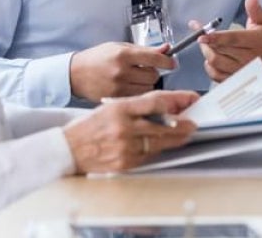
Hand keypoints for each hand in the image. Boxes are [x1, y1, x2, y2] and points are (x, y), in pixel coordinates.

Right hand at [61, 90, 198, 173]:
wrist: (67, 149)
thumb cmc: (88, 127)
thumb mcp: (110, 107)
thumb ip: (136, 106)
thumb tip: (164, 106)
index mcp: (120, 108)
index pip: (156, 101)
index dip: (177, 100)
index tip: (190, 99)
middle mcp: (123, 126)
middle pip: (163, 124)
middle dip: (183, 123)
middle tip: (194, 122)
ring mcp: (125, 146)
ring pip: (160, 142)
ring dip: (176, 139)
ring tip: (184, 134)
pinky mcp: (125, 162)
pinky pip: (149, 156)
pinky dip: (158, 150)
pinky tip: (163, 147)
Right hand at [68, 42, 176, 100]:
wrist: (75, 74)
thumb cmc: (97, 58)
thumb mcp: (119, 47)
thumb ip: (143, 49)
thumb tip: (166, 49)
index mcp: (123, 55)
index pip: (154, 58)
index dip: (167, 61)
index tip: (171, 63)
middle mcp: (121, 71)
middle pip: (154, 75)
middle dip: (153, 72)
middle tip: (143, 69)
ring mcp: (119, 87)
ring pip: (148, 88)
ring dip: (147, 84)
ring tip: (134, 79)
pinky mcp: (116, 99)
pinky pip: (138, 97)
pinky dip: (138, 93)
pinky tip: (129, 87)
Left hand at [198, 0, 261, 81]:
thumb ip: (255, 8)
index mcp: (256, 42)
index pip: (232, 39)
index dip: (215, 37)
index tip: (201, 34)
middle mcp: (249, 59)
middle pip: (219, 52)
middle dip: (206, 42)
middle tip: (201, 34)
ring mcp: (242, 71)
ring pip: (215, 63)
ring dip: (206, 53)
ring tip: (208, 44)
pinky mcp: (236, 79)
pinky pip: (216, 75)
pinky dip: (209, 66)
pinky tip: (212, 57)